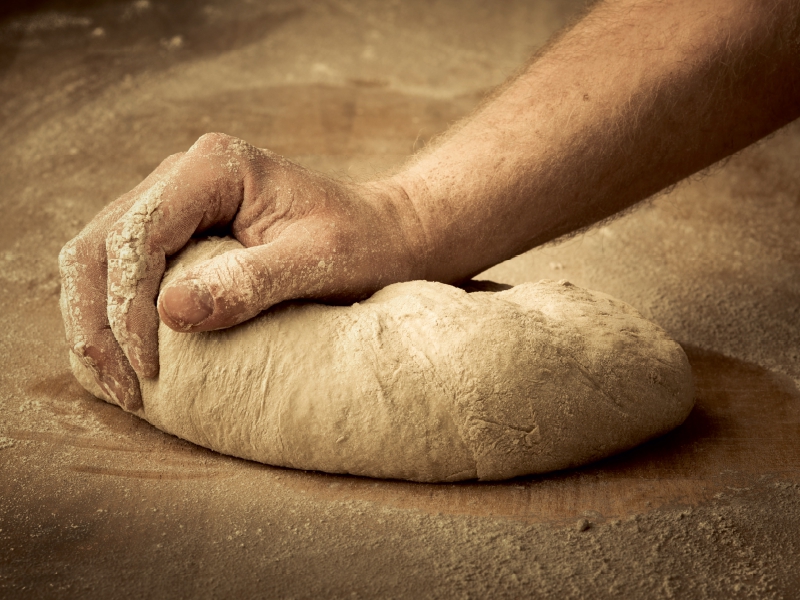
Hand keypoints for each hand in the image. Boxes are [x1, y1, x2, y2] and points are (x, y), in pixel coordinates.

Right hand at [59, 133, 422, 410]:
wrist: (381, 235)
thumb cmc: (360, 244)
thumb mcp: (318, 263)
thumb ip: (251, 282)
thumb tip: (171, 311)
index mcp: (214, 168)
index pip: (140, 234)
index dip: (129, 305)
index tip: (149, 367)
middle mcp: (182, 175)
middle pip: (100, 245)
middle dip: (99, 320)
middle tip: (126, 388)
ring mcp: (173, 201)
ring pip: (96, 257)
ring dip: (95, 321)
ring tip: (120, 383)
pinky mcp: (176, 231)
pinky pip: (119, 269)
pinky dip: (109, 313)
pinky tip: (121, 357)